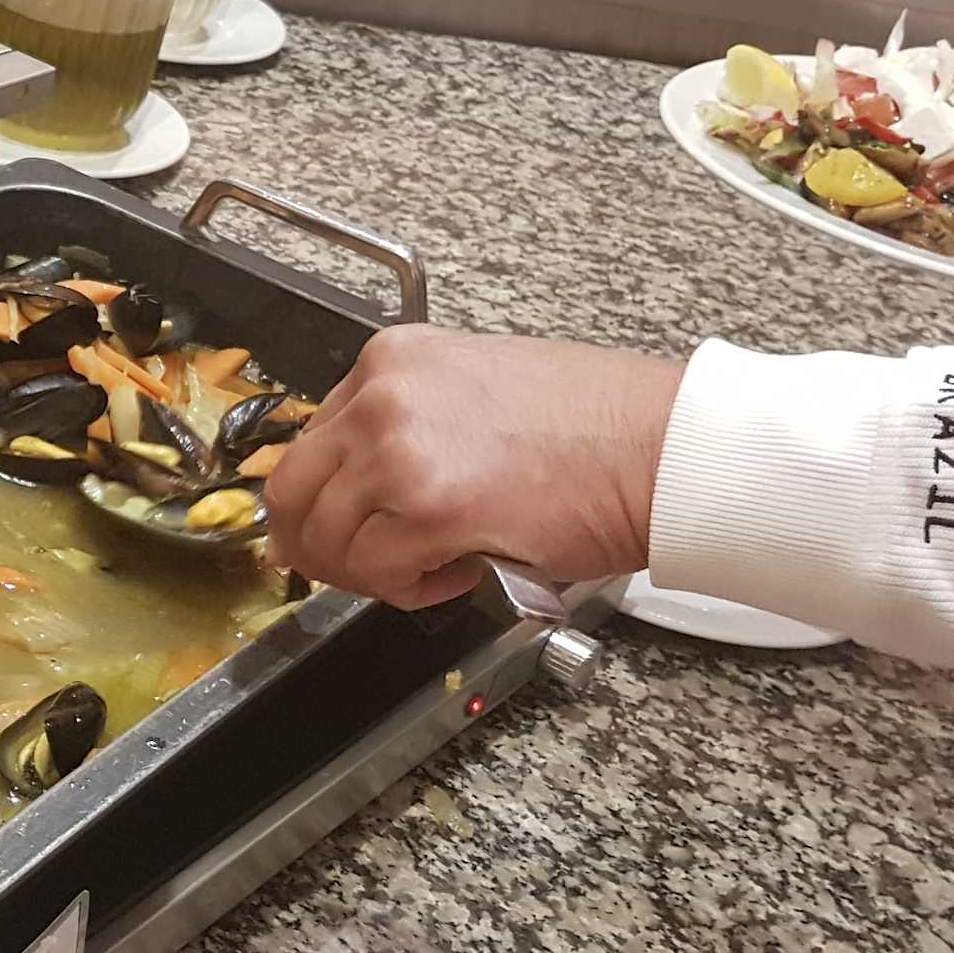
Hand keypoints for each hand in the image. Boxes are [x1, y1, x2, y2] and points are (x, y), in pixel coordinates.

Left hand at [261, 326, 684, 609]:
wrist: (660, 447)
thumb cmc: (594, 426)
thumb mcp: (471, 390)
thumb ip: (404, 425)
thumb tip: (353, 486)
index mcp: (390, 360)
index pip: (308, 441)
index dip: (318, 500)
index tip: (333, 529)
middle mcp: (383, 397)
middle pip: (293, 492)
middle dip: (315, 545)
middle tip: (354, 571)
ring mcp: (399, 452)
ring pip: (327, 540)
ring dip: (369, 572)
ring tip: (429, 567)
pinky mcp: (429, 511)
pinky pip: (377, 573)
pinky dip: (408, 591)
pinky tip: (455, 573)